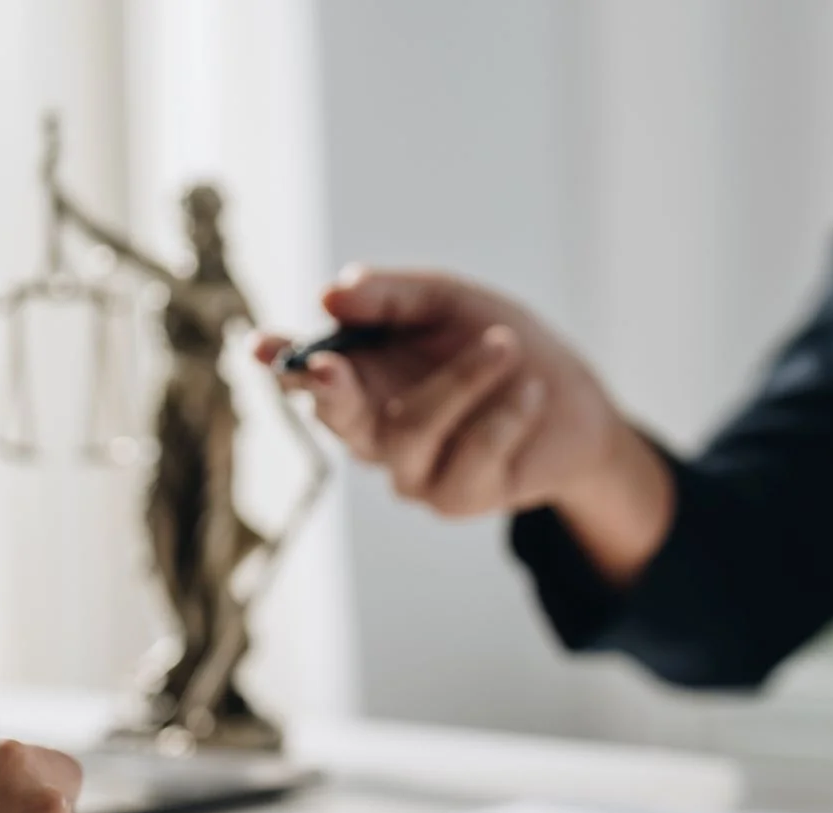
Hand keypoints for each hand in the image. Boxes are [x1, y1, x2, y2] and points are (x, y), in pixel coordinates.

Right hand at [256, 266, 674, 584]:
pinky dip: (504, 417)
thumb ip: (391, 296)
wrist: (572, 399)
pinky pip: (469, 456)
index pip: (304, 375)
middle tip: (328, 365)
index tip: (261, 346)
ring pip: (409, 433)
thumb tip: (331, 294)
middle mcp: (373, 429)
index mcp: (360, 376)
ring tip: (506, 343)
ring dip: (460, 382)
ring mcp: (411, 470)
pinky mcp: (454, 498)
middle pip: (336, 419)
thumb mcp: (448, 301)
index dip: (280, 362)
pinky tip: (530, 394)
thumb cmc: (499, 343)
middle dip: (330, 391)